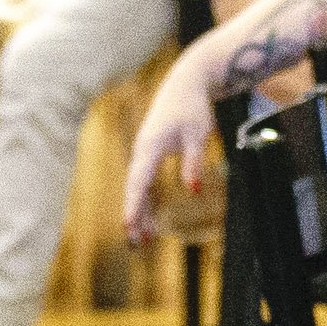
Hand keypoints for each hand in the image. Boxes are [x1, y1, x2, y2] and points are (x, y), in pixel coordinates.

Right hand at [122, 74, 219, 243]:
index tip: (128, 224)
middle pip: (134, 188)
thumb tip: (193, 190)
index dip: (134, 204)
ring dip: (139, 211)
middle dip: (134, 215)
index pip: (139, 180)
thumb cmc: (193, 107)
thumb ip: (194, 162)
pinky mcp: (150, 151)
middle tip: (135, 242)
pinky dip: (145, 199)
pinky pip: (144, 180)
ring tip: (142, 238)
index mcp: (150, 145)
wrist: (186, 83)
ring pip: (138, 186)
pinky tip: (148, 218)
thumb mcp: (198, 134)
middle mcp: (142, 149)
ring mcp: (144, 151)